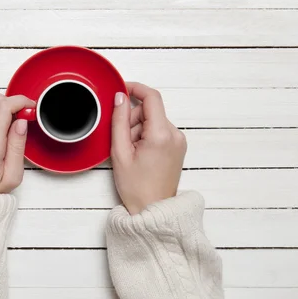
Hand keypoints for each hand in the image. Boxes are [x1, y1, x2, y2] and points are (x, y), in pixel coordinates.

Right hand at [110, 83, 186, 214]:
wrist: (153, 210)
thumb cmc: (137, 188)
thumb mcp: (120, 152)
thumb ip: (118, 121)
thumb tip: (119, 99)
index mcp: (162, 135)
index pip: (151, 97)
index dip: (135, 88)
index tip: (122, 89)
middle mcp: (175, 135)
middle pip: (150, 110)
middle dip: (132, 119)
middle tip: (122, 140)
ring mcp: (179, 141)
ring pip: (153, 120)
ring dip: (138, 130)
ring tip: (131, 152)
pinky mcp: (178, 147)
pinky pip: (159, 130)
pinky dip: (146, 136)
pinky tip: (139, 153)